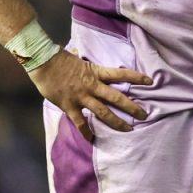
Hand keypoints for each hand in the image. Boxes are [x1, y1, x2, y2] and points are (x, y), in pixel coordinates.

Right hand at [29, 49, 151, 140]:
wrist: (42, 63)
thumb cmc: (58, 58)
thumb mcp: (76, 57)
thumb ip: (83, 60)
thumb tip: (78, 52)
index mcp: (95, 72)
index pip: (120, 74)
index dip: (136, 77)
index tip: (150, 81)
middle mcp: (92, 86)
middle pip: (116, 98)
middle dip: (132, 107)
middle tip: (145, 115)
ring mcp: (81, 97)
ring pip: (103, 112)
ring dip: (117, 122)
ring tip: (129, 129)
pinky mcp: (69, 106)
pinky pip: (80, 123)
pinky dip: (86, 132)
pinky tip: (92, 140)